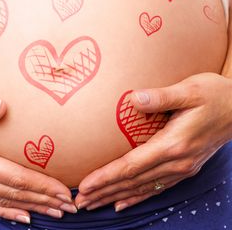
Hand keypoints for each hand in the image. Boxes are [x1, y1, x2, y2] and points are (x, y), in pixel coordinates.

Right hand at [0, 92, 77, 223]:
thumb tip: (3, 106)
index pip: (15, 177)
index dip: (42, 186)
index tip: (64, 191)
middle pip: (13, 193)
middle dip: (44, 200)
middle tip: (70, 206)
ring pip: (2, 202)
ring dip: (30, 208)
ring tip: (54, 213)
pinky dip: (6, 212)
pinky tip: (22, 216)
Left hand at [74, 72, 231, 211]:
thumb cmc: (214, 94)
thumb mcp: (189, 90)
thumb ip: (161, 96)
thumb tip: (135, 98)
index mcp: (173, 144)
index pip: (132, 165)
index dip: (106, 177)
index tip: (85, 185)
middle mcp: (177, 161)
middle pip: (133, 181)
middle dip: (104, 192)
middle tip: (79, 201)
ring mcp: (182, 168)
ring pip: (142, 187)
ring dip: (115, 196)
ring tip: (92, 204)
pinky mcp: (185, 168)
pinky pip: (156, 187)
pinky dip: (137, 197)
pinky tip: (121, 203)